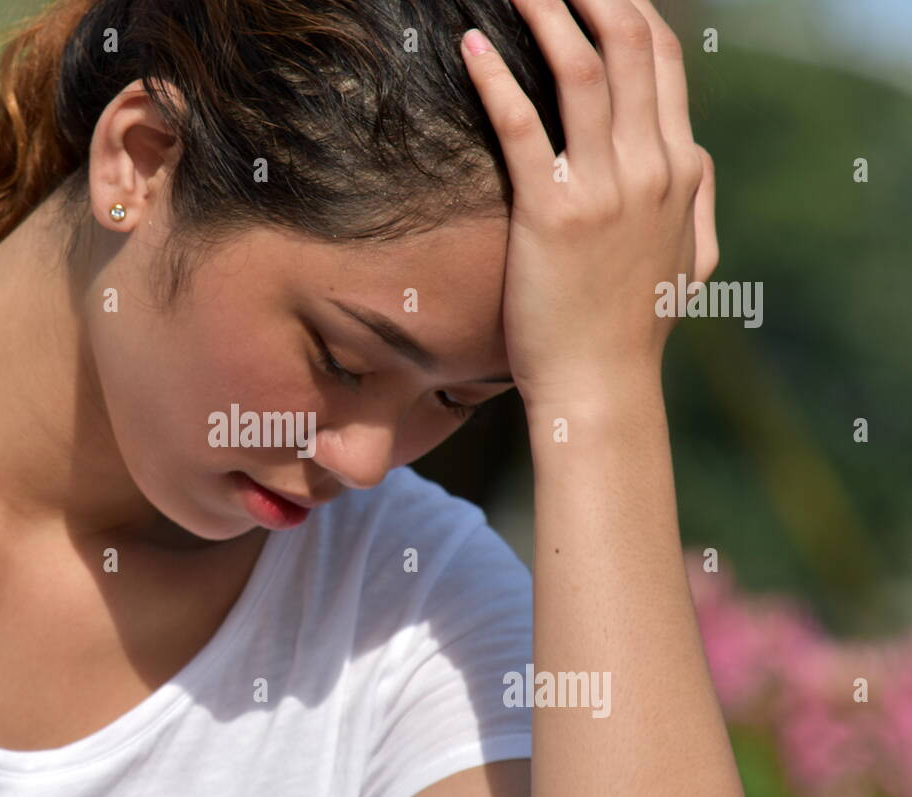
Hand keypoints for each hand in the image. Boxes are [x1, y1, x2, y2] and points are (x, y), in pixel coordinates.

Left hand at [460, 0, 717, 406]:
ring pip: (582, 72)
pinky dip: (497, 78)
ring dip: (549, 15)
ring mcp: (605, 187)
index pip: (664, 64)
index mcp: (682, 170)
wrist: (603, 385)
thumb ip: (698, 203)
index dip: (632, 14)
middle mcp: (651, 167)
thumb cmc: (634, 326)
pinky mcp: (553, 212)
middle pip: (629, 48)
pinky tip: (473, 47)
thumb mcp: (691, 259)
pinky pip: (523, 125)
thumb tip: (696, 160)